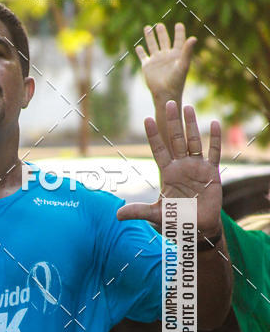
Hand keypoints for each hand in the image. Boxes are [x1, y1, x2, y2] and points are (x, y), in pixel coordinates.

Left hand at [117, 101, 221, 237]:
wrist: (197, 229)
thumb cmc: (176, 220)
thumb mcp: (156, 214)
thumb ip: (138, 211)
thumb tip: (116, 215)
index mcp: (168, 173)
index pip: (158, 150)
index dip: (153, 135)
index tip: (146, 119)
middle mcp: (181, 166)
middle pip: (176, 140)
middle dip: (172, 122)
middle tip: (169, 102)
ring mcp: (197, 167)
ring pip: (193, 142)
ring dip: (191, 125)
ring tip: (188, 107)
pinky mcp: (211, 173)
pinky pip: (213, 153)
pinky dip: (214, 139)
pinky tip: (214, 124)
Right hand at [136, 22, 196, 100]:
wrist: (165, 93)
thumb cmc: (176, 81)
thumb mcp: (183, 64)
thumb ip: (187, 51)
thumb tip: (193, 38)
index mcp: (176, 54)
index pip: (178, 40)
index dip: (179, 32)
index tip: (179, 25)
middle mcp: (166, 56)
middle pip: (164, 40)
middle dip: (161, 32)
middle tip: (160, 25)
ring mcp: (156, 60)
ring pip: (152, 45)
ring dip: (150, 37)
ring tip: (147, 27)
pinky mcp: (147, 66)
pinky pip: (143, 56)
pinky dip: (140, 52)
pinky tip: (138, 47)